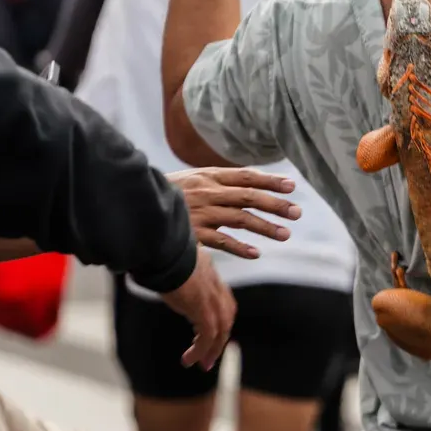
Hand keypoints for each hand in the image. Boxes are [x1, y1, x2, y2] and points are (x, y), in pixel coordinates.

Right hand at [160, 247, 235, 369]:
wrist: (167, 252)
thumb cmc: (165, 254)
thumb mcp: (177, 263)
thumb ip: (179, 271)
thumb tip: (164, 272)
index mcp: (211, 276)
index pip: (225, 301)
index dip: (221, 319)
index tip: (213, 333)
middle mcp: (216, 289)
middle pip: (226, 318)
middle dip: (220, 339)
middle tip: (210, 357)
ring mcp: (212, 300)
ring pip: (220, 331)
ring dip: (211, 350)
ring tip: (202, 364)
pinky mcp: (204, 310)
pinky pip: (207, 336)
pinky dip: (200, 350)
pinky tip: (188, 359)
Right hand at [166, 166, 299, 257]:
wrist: (134, 205)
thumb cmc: (166, 193)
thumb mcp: (191, 179)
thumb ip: (217, 182)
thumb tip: (249, 182)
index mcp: (208, 176)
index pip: (245, 176)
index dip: (269, 180)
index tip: (291, 185)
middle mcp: (207, 192)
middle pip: (248, 196)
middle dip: (275, 204)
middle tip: (297, 212)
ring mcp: (200, 213)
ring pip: (239, 218)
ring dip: (264, 227)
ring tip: (285, 234)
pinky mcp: (192, 233)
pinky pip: (220, 241)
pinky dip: (239, 247)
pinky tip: (256, 254)